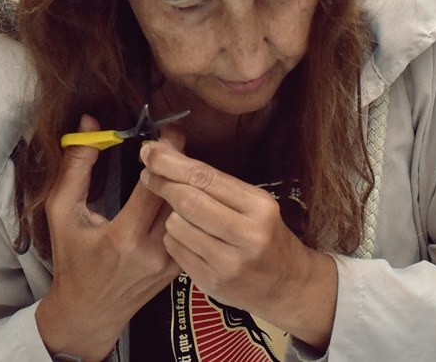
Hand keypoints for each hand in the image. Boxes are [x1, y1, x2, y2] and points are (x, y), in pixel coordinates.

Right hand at [35, 115, 181, 360]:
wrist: (89, 312)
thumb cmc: (72, 261)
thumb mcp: (62, 214)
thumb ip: (76, 168)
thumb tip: (90, 124)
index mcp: (124, 237)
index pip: (154, 186)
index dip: (164, 155)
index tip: (167, 130)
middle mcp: (153, 250)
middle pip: (179, 196)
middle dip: (180, 162)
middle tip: (176, 137)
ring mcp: (170, 262)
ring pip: (190, 212)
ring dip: (187, 183)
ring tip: (180, 160)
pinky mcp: (180, 268)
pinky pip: (192, 228)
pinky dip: (189, 206)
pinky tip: (182, 189)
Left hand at [139, 139, 336, 349]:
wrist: (287, 284)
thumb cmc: (266, 235)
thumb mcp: (255, 204)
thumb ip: (216, 182)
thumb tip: (171, 151)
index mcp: (259, 207)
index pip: (206, 178)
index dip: (172, 163)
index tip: (151, 152)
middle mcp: (247, 235)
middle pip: (189, 201)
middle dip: (163, 183)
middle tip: (148, 174)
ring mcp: (229, 262)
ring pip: (177, 226)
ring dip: (170, 215)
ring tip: (180, 214)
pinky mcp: (212, 282)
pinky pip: (176, 251)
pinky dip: (173, 237)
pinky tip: (185, 237)